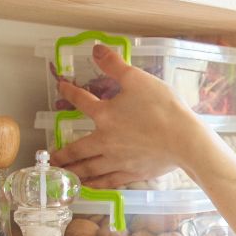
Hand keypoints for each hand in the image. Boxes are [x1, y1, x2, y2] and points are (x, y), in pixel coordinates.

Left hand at [49, 44, 204, 186]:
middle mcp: (105, 141)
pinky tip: (90, 186)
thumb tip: (96, 49)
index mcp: (105, 115)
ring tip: (64, 175)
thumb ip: (114, 64)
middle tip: (51, 159)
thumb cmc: (162, 108)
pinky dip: (96, 185)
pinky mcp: (132, 173)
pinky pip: (108, 181)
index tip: (61, 88)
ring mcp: (118, 161)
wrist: (184, 139)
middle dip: (63, 153)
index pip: (81, 101)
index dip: (69, 92)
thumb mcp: (137, 79)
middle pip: (78, 149)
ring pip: (89, 169)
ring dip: (74, 172)